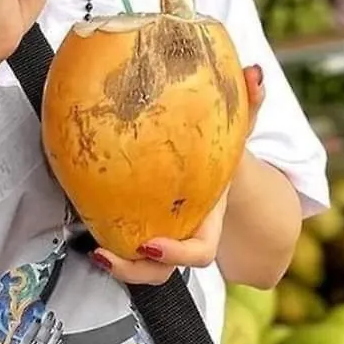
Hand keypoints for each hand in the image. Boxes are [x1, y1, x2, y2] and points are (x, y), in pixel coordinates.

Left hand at [90, 65, 266, 284]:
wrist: (221, 166)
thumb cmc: (226, 149)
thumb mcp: (239, 126)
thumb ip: (249, 101)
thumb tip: (255, 72)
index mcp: (209, 217)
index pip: (200, 251)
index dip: (178, 255)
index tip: (151, 244)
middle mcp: (186, 231)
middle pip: (164, 271)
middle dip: (137, 271)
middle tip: (108, 254)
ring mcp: (165, 234)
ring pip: (144, 268)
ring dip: (120, 267)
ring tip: (96, 251)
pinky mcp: (143, 225)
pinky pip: (127, 243)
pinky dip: (110, 240)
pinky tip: (89, 231)